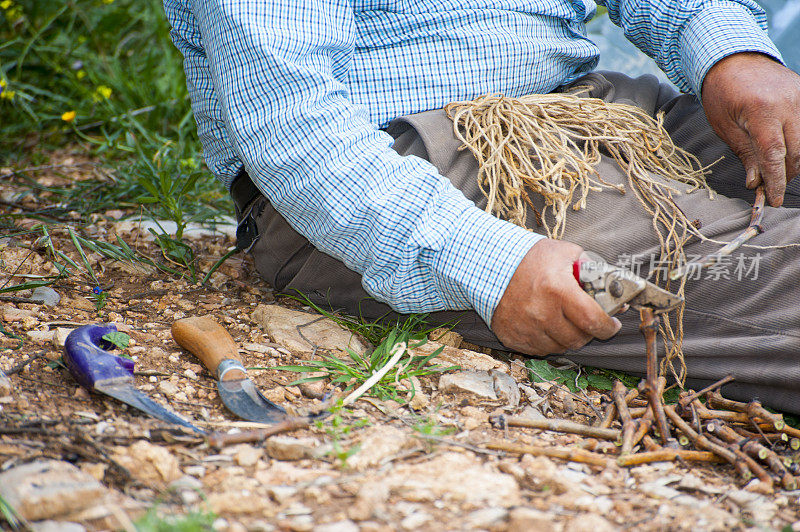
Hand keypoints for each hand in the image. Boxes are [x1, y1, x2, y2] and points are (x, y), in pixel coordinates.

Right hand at [491, 239, 621, 355]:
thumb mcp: (564, 253)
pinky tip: (546, 326)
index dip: (608, 326)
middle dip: (589, 332)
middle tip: (588, 322)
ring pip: (560, 347)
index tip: (612, 323)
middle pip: (578, 339)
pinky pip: (539, 350)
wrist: (490, 266)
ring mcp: (525, 328)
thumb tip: (612, 285)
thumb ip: (589, 268)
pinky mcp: (512, 337)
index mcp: (558, 290)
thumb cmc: (529, 258)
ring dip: (567, 338)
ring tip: (564, 321)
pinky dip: (547, 341)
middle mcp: (541, 313)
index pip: (593, 321)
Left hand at [701, 52, 799, 206]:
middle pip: (797, 151)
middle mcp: (788, 102)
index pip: (775, 155)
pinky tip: (786, 153)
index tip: (774, 200)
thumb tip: (756, 182)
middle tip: (771, 189)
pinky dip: (798, 144)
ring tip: (776, 172)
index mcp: (762, 111)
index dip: (776, 181)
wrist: (732, 58)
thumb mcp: (725, 126)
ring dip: (793, 162)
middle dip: (785, 175)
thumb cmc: (722, 92)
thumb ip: (745, 153)